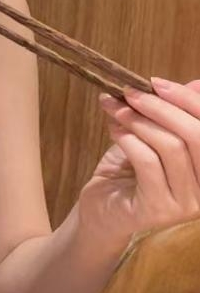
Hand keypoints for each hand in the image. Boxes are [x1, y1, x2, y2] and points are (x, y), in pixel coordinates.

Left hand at [77, 79, 199, 251]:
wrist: (101, 209)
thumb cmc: (130, 169)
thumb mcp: (152, 135)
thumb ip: (174, 114)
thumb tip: (198, 84)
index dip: (188, 100)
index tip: (155, 82)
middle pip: (195, 136)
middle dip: (160, 107)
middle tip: (129, 92)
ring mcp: (186, 204)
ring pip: (170, 147)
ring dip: (137, 120)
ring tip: (115, 109)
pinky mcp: (159, 210)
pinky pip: (147, 162)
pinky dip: (127, 138)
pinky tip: (113, 129)